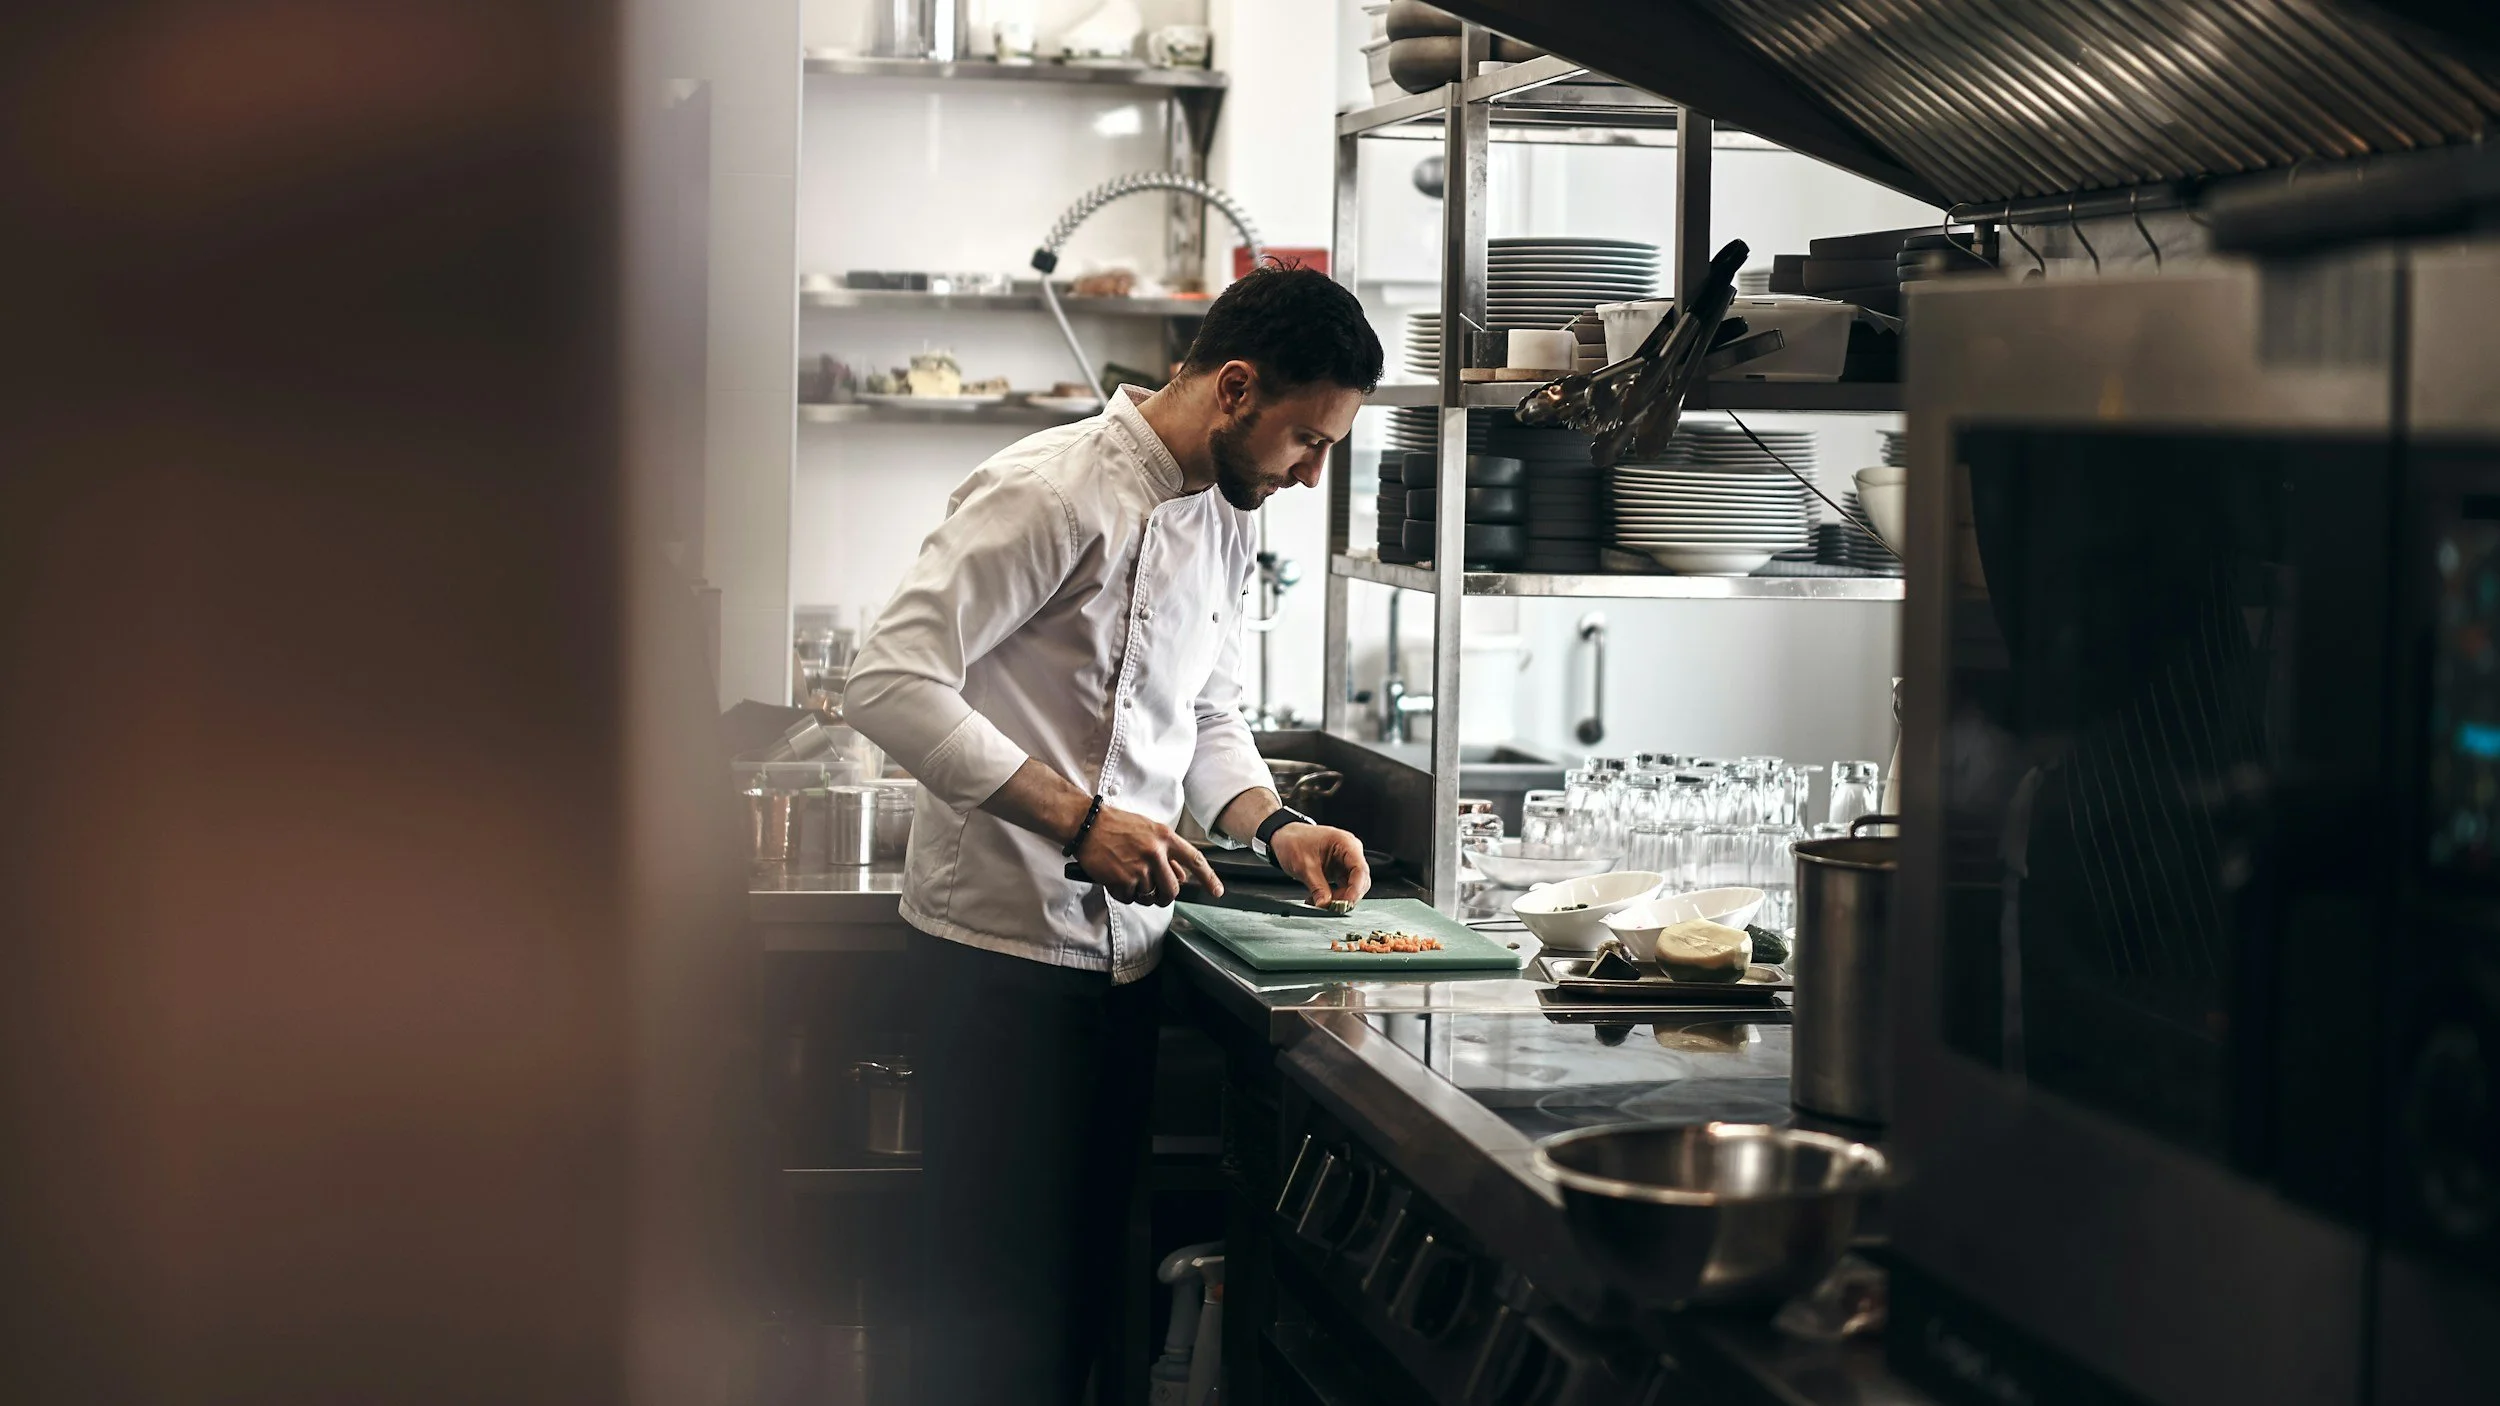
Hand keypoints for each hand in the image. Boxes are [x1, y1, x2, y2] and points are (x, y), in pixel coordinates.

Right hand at [1073, 805, 1221, 906]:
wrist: (1087, 825)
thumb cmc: (1116, 825)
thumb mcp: (1148, 831)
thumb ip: (1167, 852)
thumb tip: (1181, 875)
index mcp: (1165, 838)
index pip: (1195, 860)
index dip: (1209, 878)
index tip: (1217, 892)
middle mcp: (1156, 853)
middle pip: (1172, 890)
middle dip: (1164, 896)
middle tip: (1154, 892)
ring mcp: (1139, 868)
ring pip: (1150, 897)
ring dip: (1140, 894)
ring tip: (1128, 879)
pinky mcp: (1123, 880)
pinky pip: (1130, 898)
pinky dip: (1123, 894)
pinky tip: (1116, 879)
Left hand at [1270, 824, 1371, 907]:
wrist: (1283, 836)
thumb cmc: (1294, 841)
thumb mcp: (1304, 866)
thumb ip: (1317, 887)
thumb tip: (1325, 904)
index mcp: (1345, 843)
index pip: (1360, 869)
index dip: (1356, 889)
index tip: (1346, 903)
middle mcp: (1350, 851)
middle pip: (1360, 880)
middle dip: (1347, 896)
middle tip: (1332, 907)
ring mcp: (1345, 861)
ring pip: (1352, 886)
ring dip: (1339, 898)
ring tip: (1321, 903)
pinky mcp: (1339, 869)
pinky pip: (1343, 886)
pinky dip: (1334, 895)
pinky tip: (1321, 900)